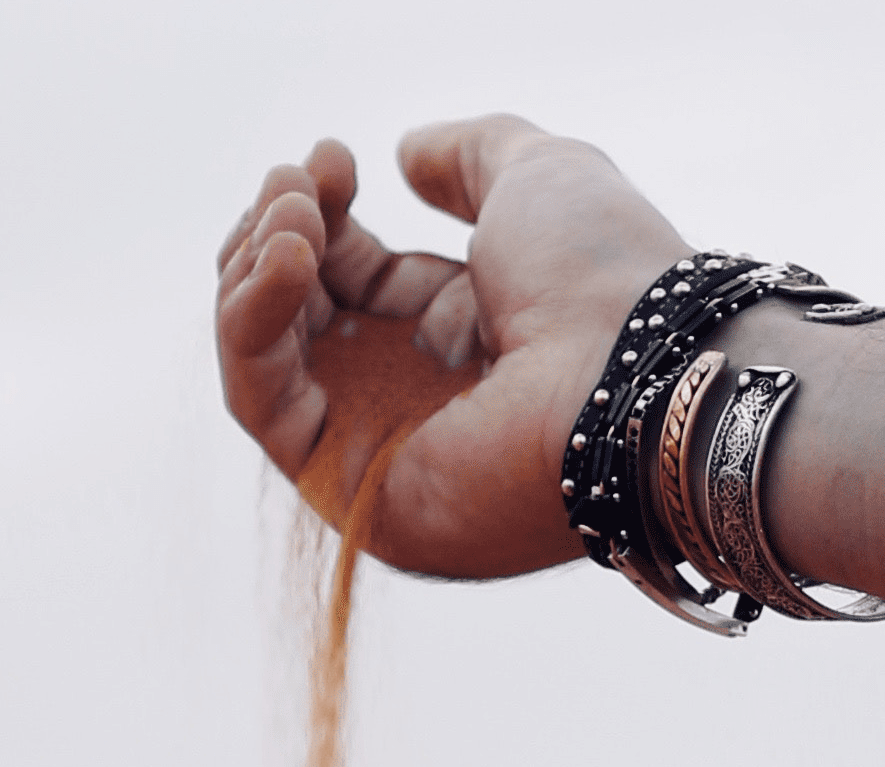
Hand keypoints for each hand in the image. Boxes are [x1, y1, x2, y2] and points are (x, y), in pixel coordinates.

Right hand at [212, 117, 687, 577]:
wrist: (632, 370)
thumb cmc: (605, 278)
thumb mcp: (534, 177)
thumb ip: (467, 157)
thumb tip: (404, 152)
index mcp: (461, 336)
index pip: (351, 281)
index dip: (322, 216)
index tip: (327, 158)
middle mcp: (415, 401)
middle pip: (297, 323)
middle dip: (277, 240)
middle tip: (294, 181)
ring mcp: (375, 455)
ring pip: (265, 364)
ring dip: (257, 275)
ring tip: (291, 213)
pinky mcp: (348, 496)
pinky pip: (264, 408)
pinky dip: (252, 327)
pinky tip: (288, 259)